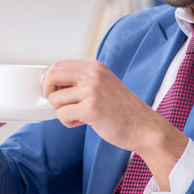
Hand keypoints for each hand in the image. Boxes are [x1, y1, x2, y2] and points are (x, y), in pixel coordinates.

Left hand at [43, 60, 188, 188]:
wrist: (145, 128)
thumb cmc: (124, 111)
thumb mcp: (104, 85)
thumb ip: (83, 81)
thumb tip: (53, 85)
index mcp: (95, 67)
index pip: (58, 65)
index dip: (50, 81)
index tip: (54, 93)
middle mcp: (93, 74)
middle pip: (51, 76)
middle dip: (48, 92)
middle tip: (58, 105)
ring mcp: (92, 90)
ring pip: (55, 99)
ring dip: (61, 112)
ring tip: (78, 116)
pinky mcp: (91, 109)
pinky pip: (62, 115)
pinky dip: (67, 122)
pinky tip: (81, 123)